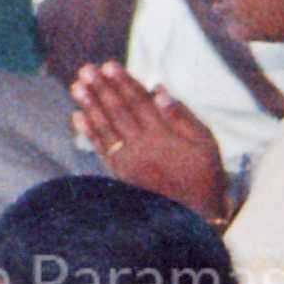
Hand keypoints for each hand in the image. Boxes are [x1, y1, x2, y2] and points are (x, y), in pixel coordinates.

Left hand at [68, 63, 225, 216]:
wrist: (196, 218)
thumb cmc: (205, 176)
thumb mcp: (206, 144)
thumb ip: (183, 116)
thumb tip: (159, 90)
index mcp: (164, 135)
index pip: (140, 102)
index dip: (123, 83)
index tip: (109, 65)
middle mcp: (143, 146)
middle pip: (119, 111)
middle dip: (101, 89)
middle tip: (86, 70)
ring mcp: (129, 161)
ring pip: (105, 128)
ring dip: (89, 106)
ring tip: (76, 86)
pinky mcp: (121, 175)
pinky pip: (100, 149)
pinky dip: (88, 132)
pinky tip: (77, 117)